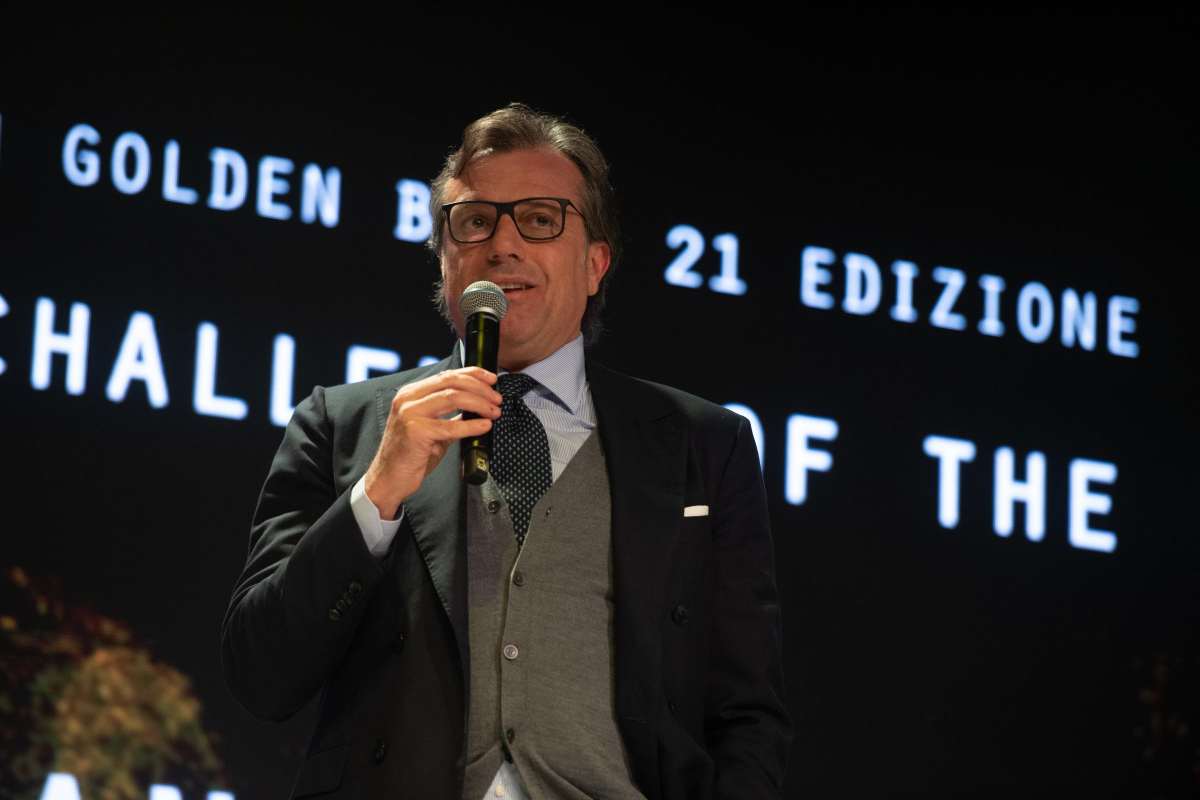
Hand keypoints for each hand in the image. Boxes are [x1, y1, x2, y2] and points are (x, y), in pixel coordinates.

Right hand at [363, 367, 501, 518]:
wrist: (388, 478)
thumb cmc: (410, 455)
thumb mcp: (431, 428)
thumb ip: (449, 415)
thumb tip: (477, 407)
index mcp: (411, 393)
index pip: (447, 374)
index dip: (473, 374)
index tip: (491, 379)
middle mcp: (408, 399)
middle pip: (452, 382)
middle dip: (480, 388)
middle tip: (497, 399)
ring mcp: (409, 413)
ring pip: (453, 397)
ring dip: (480, 403)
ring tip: (494, 412)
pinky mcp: (415, 431)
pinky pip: (451, 426)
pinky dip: (472, 425)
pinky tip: (485, 426)